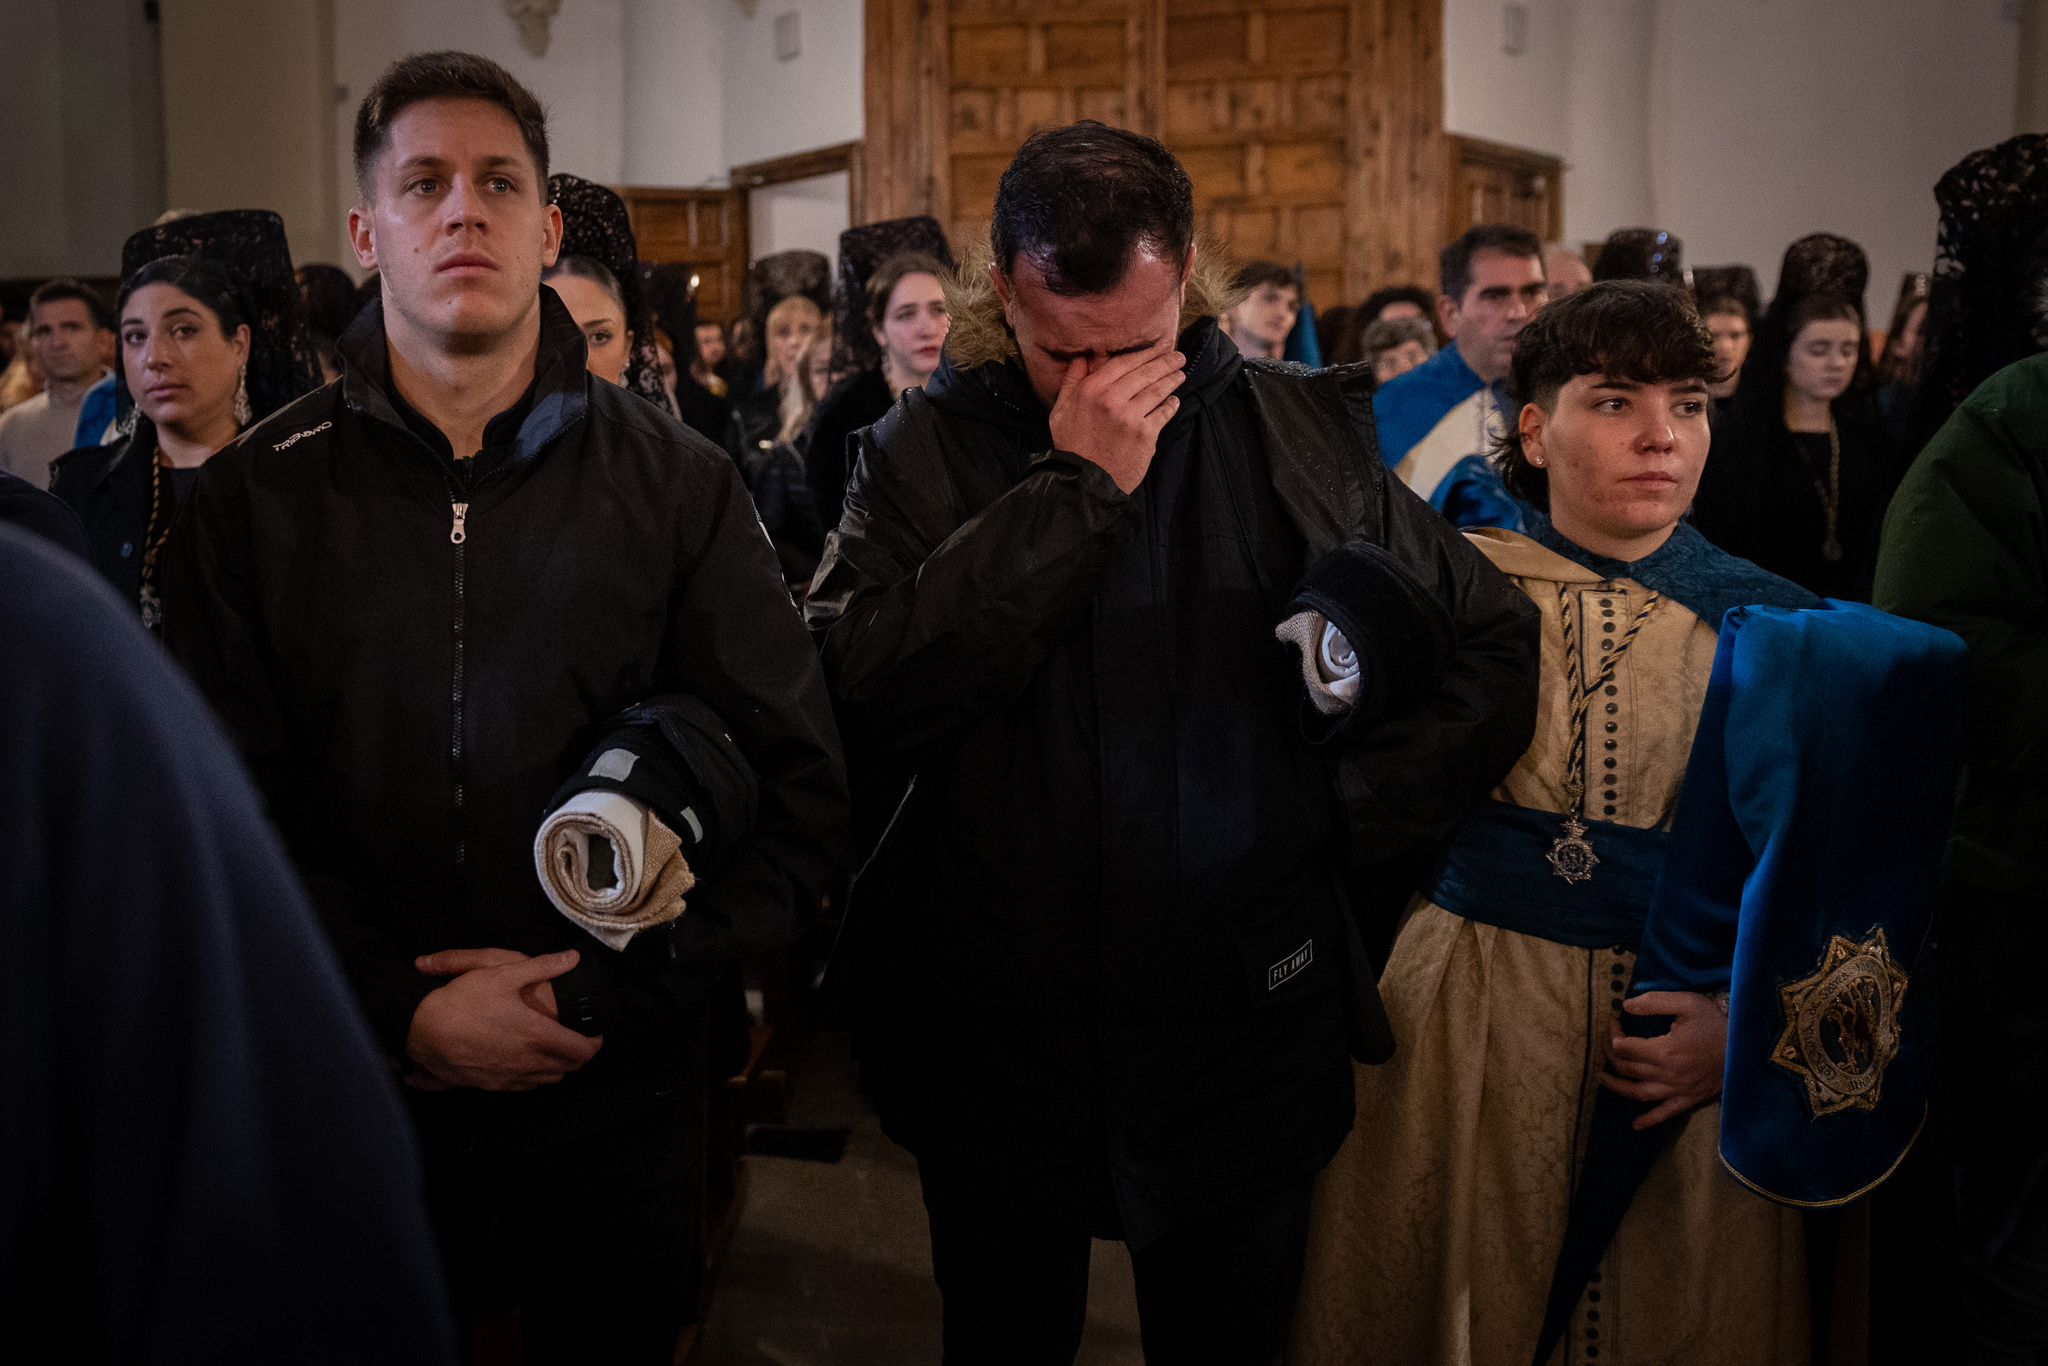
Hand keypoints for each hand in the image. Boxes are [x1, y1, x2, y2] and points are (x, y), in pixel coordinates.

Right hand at [405, 949, 601, 1091]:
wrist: (421, 1032)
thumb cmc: (462, 1001)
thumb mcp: (501, 973)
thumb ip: (542, 966)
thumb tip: (572, 957)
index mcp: (537, 1036)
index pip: (582, 1051)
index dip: (595, 1044)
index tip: (595, 1034)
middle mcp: (528, 1062)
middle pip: (567, 1069)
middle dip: (577, 1056)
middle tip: (576, 1039)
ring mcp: (509, 1078)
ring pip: (546, 1081)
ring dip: (555, 1067)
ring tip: (552, 1050)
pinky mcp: (491, 1086)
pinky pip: (522, 1088)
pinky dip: (531, 1077)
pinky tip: (523, 1061)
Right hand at [1046, 348, 1185, 492]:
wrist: (1084, 481)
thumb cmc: (1071, 445)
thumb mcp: (1061, 410)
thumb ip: (1072, 381)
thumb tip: (1082, 357)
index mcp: (1092, 390)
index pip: (1124, 363)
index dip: (1144, 353)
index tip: (1158, 346)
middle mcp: (1112, 400)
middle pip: (1145, 373)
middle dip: (1165, 362)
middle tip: (1178, 356)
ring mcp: (1131, 418)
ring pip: (1158, 391)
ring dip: (1172, 379)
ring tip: (1181, 373)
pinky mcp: (1145, 436)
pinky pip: (1163, 414)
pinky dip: (1171, 405)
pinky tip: (1175, 400)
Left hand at [1598, 990, 1726, 1129]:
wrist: (1747, 1048)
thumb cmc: (1716, 1024)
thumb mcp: (1687, 1003)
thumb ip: (1654, 1002)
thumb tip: (1626, 1006)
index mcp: (1664, 1051)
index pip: (1624, 1046)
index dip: (1613, 1033)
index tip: (1614, 1022)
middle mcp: (1667, 1074)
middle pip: (1627, 1068)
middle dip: (1611, 1055)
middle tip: (1606, 1043)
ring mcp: (1677, 1090)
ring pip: (1639, 1093)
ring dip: (1618, 1086)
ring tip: (1602, 1078)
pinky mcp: (1689, 1100)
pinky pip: (1665, 1113)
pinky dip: (1649, 1120)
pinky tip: (1635, 1125)